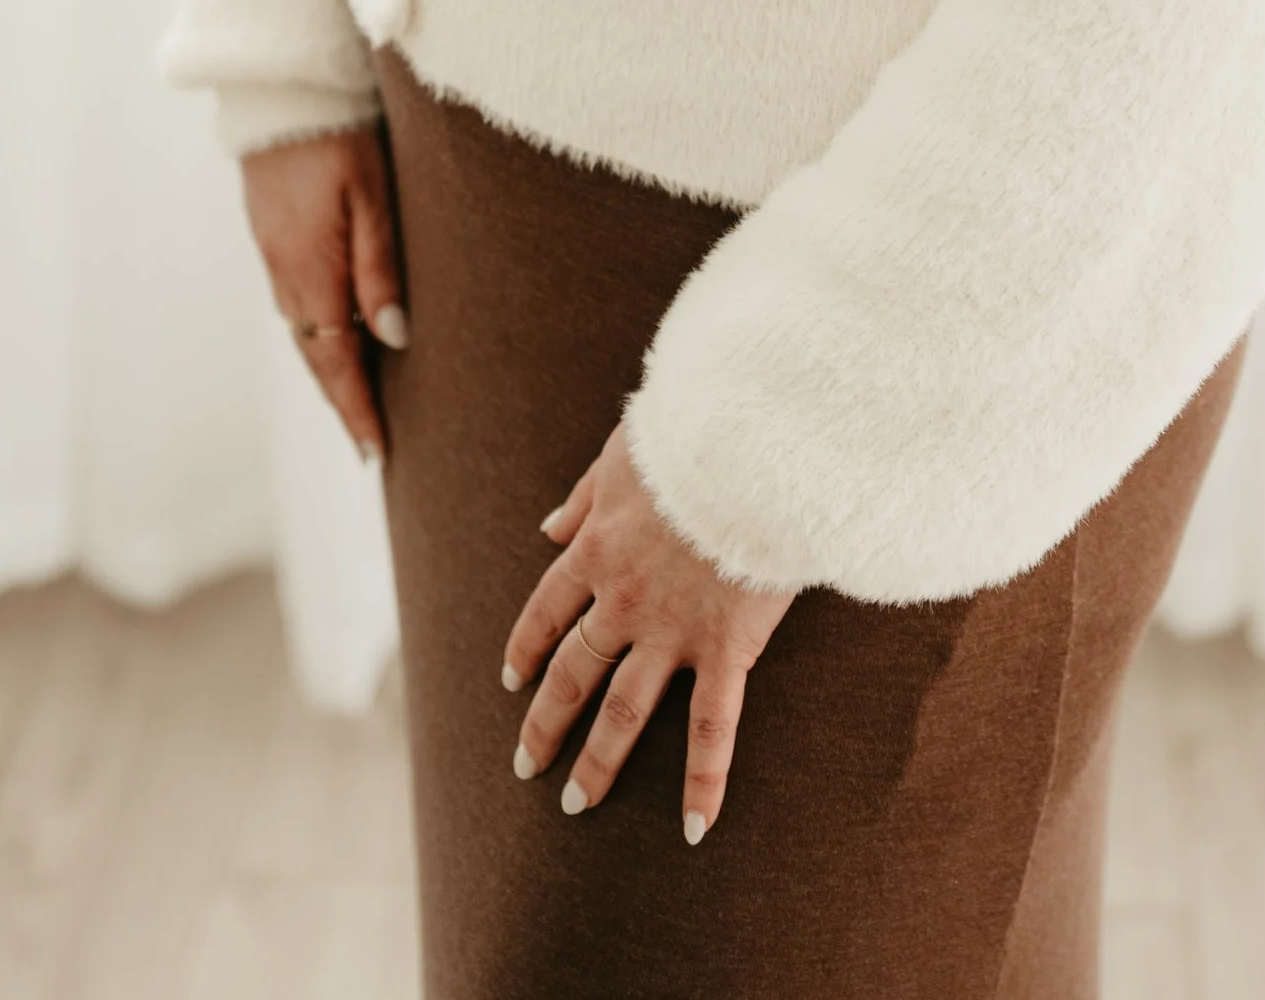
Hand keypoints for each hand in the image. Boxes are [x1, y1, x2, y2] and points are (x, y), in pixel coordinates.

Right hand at [238, 125, 407, 461]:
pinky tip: (337, 338)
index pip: (335, 361)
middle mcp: (284, 272)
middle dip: (342, 402)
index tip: (377, 453)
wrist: (280, 86)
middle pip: (316, 356)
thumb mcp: (372, 195)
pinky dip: (316, 335)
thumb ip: (379, 267)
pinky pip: (295, 302)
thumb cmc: (338, 133)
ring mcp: (273, 253)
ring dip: (330, 371)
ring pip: (304, 331)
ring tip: (359, 403)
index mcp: (310, 271)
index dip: (356, 409)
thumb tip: (392, 339)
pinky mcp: (271, 234)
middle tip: (370, 447)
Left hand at [500, 420, 794, 842]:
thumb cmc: (691, 436)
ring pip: (623, 710)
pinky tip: (693, 827)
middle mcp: (622, 600)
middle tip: (526, 764)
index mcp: (596, 550)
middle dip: (545, 721)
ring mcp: (670, 631)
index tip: (511, 681)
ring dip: (598, 761)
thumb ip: (583, 498)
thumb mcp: (621, 454)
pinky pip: (711, 729)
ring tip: (576, 802)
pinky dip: (703, 781)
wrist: (753, 446)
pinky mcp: (724, 649)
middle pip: (572, 673)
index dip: (526, 649)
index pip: (547, 611)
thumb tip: (546, 530)